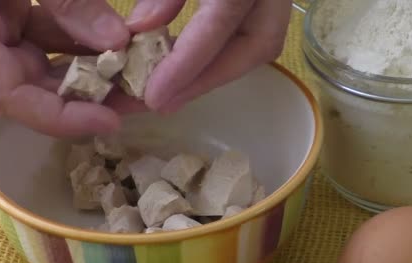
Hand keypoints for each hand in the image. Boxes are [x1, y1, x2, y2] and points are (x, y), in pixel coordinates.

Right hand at [0, 0, 139, 136]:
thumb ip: (65, 0)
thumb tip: (118, 41)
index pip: (7, 95)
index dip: (58, 116)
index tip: (110, 122)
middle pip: (35, 88)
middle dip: (91, 99)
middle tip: (143, 99)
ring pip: (49, 65)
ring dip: (95, 71)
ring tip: (142, 73)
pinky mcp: (13, 12)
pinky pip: (53, 37)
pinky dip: (86, 42)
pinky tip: (122, 42)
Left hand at [127, 0, 292, 112]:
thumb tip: (140, 31)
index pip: (220, 22)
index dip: (187, 65)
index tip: (154, 98)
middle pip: (257, 44)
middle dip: (209, 80)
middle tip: (162, 103)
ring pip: (262, 42)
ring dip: (216, 72)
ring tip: (170, 93)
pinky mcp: (271, 1)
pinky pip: (257, 31)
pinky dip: (223, 53)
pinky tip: (188, 67)